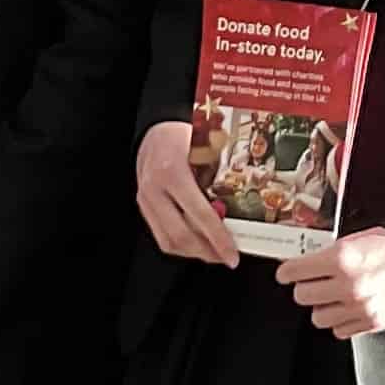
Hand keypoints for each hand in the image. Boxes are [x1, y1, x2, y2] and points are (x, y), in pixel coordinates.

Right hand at [137, 120, 237, 267]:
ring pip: (168, 241)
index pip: (199, 215)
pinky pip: (160, 234)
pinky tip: (197, 242)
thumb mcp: (206, 150)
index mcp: (173, 172)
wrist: (156, 127)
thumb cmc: (184, 134)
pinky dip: (181, 244)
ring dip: (194, 252)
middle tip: (226, 257)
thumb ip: (219, 179)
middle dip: (207, 252)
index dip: (218, 239)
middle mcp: (154, 188)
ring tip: (214, 252)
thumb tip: (241, 212)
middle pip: (180, 235)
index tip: (232, 255)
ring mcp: (145, 198)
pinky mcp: (143, 205)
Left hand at [276, 228, 384, 338]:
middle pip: (301, 296)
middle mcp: (349, 286)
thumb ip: (324, 254)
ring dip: (323, 306)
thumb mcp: (353, 239)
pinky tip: (350, 305)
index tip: (287, 272)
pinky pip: (339, 330)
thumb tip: (297, 263)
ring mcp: (360, 308)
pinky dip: (341, 319)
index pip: (292, 271)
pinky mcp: (371, 323)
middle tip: (315, 281)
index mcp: (341, 259)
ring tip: (335, 294)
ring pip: (317, 317)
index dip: (288, 271)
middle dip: (306, 286)